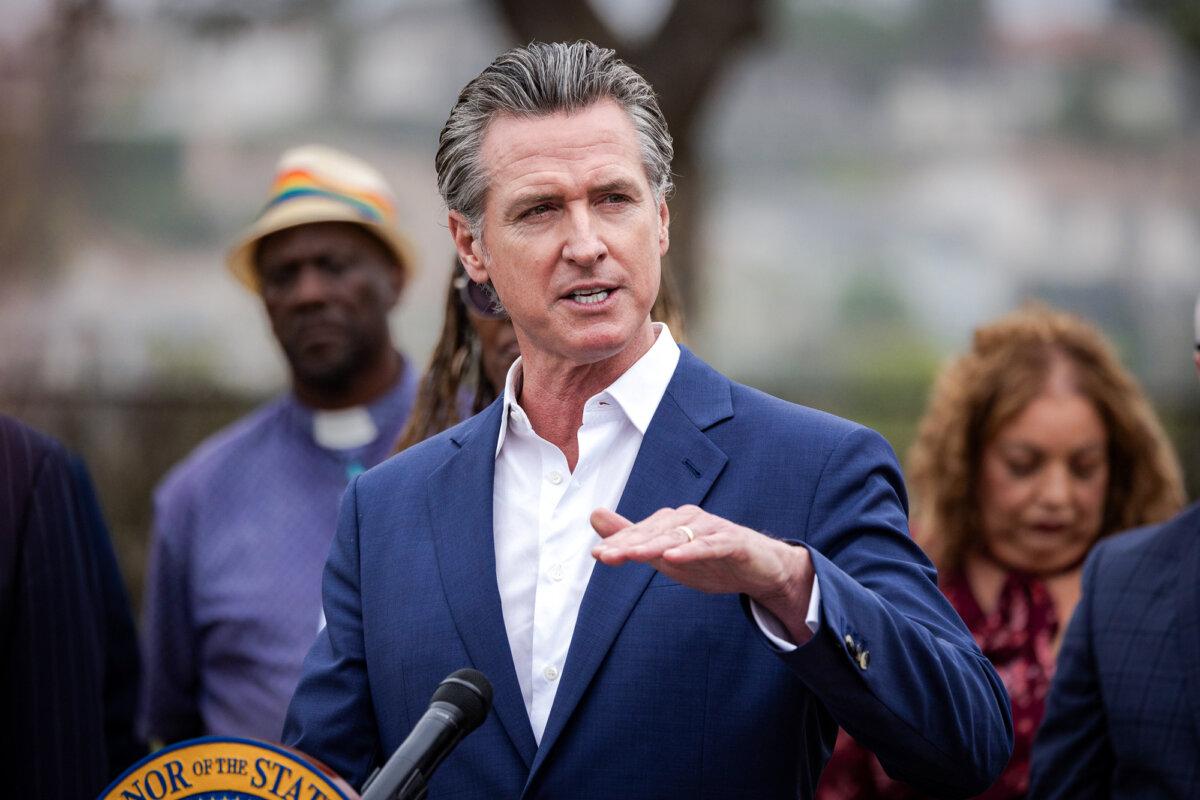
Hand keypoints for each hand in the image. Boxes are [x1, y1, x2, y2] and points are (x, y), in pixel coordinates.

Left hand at [590, 505, 814, 641]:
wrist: (761, 570)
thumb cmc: (710, 559)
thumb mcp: (666, 554)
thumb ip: (632, 537)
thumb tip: (595, 515)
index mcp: (673, 522)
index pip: (641, 532)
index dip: (619, 543)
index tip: (597, 555)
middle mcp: (690, 519)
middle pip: (655, 532)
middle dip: (630, 544)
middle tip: (606, 555)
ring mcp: (712, 528)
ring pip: (679, 537)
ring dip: (655, 546)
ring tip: (634, 555)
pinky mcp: (732, 541)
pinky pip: (710, 546)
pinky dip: (692, 551)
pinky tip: (674, 558)